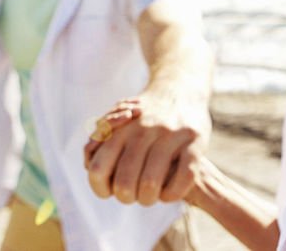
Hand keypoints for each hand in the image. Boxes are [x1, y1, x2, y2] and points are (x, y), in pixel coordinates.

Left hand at [84, 94, 209, 205]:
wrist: (182, 88)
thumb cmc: (144, 114)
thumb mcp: (117, 120)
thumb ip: (101, 140)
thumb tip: (90, 165)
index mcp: (120, 128)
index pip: (97, 170)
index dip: (101, 188)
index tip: (112, 189)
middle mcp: (143, 130)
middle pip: (124, 182)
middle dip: (127, 197)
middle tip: (134, 194)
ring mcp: (170, 134)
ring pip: (151, 183)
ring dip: (149, 198)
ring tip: (152, 196)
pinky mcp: (195, 140)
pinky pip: (183, 177)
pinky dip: (172, 193)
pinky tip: (169, 192)